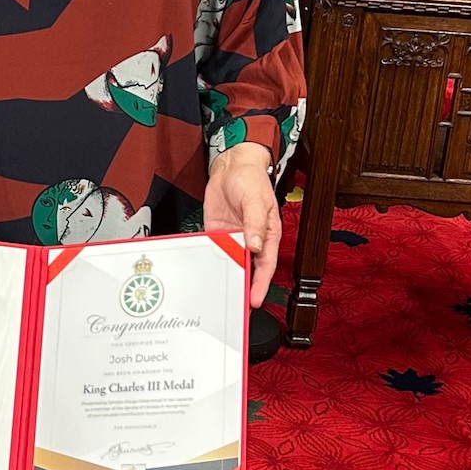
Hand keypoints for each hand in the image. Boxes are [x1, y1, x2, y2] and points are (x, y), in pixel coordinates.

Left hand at [204, 141, 281, 306]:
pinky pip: (213, 248)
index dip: (260, 284)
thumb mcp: (257, 201)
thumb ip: (255, 224)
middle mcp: (250, 240)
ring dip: (223, 274)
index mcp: (267, 235)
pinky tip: (203, 268)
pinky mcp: (217, 232)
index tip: (254, 299)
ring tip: (216, 292)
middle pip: (246, 268)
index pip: (265, 266)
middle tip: (233, 304)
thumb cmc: (252, 180)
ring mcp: (233, 237)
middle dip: (241, 286)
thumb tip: (254, 245)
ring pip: (228, 261)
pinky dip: (208, 258)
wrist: (232, 166)